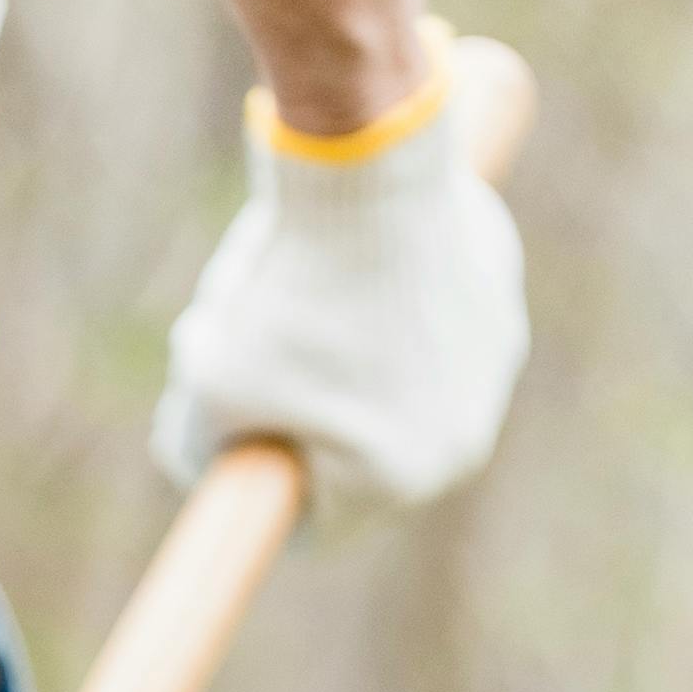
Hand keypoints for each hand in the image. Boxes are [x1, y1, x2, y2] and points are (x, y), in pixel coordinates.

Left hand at [152, 65, 527, 526]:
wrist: (368, 169)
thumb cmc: (287, 294)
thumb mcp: (206, 389)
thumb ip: (193, 448)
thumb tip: (202, 462)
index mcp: (403, 481)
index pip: (313, 522)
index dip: (258, 485)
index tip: (229, 451)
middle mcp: (465, 435)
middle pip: (357, 453)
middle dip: (299, 418)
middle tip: (253, 360)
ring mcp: (494, 361)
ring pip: (391, 381)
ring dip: (341, 357)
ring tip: (301, 297)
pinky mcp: (499, 291)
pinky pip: (426, 318)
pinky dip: (386, 301)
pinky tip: (352, 261)